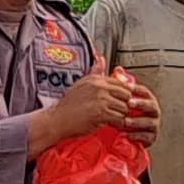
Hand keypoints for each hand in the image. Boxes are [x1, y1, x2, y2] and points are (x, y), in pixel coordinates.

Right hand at [28, 70, 159, 152]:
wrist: (57, 121)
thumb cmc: (68, 105)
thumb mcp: (82, 84)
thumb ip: (95, 71)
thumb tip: (101, 58)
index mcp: (96, 79)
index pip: (121, 83)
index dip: (123, 94)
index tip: (120, 102)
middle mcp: (99, 86)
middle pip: (126, 94)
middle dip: (125, 104)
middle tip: (118, 112)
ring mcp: (101, 99)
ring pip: (124, 107)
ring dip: (121, 115)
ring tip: (114, 119)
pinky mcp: (102, 112)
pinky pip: (119, 118)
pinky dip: (118, 123)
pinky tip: (111, 125)